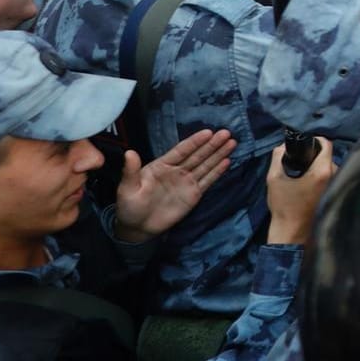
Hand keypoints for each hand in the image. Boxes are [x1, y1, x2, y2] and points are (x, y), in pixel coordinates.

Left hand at [112, 129, 235, 241]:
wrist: (137, 227)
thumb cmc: (128, 206)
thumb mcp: (127, 188)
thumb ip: (131, 171)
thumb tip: (129, 152)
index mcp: (162, 165)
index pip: (181, 151)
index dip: (195, 142)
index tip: (208, 132)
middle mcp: (177, 171)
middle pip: (197, 155)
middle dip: (212, 144)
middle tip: (226, 133)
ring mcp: (186, 182)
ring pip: (205, 165)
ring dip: (219, 154)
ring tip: (232, 142)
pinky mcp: (193, 194)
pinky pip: (207, 181)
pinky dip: (217, 172)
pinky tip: (227, 161)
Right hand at [266, 138, 334, 246]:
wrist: (291, 232)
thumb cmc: (283, 206)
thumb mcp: (274, 178)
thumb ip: (278, 157)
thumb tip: (282, 146)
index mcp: (323, 170)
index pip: (326, 144)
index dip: (315, 140)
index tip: (304, 144)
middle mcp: (335, 175)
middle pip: (328, 155)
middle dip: (314, 155)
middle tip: (299, 160)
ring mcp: (337, 185)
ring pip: (329, 167)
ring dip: (317, 166)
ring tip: (302, 172)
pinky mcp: (335, 194)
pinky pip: (330, 177)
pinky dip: (321, 176)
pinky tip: (308, 182)